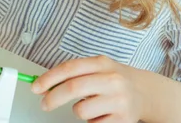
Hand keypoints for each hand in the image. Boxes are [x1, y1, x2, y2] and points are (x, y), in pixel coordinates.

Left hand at [31, 55, 147, 122]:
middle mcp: (112, 80)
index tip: (36, 87)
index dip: (49, 78)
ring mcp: (118, 100)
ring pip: (81, 110)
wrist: (145, 92)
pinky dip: (92, 121)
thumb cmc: (114, 79)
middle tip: (45, 104)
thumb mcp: (98, 68)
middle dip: (53, 98)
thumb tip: (45, 86)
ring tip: (91, 105)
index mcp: (102, 63)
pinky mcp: (122, 120)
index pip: (70, 68)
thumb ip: (74, 75)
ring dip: (78, 110)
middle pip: (73, 88)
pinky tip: (103, 113)